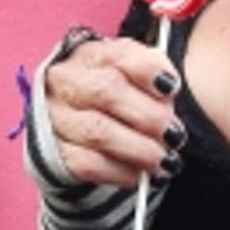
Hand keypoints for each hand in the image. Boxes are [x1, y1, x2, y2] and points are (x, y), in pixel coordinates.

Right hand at [44, 36, 184, 188]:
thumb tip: (168, 87)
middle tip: (174, 134)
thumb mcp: (136, 74)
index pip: (118, 53)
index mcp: (91, 54)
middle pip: (105, 91)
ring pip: (97, 131)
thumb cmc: (118, 94)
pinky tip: (140, 176)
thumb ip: (153, 73)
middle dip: (147, 115)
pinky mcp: (54, 152)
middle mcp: (66, 80)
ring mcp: (55, 116)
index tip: (172, 87)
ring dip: (138, 149)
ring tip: (165, 160)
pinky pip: (88, 164)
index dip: (148, 69)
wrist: (78, 122)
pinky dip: (120, 171)